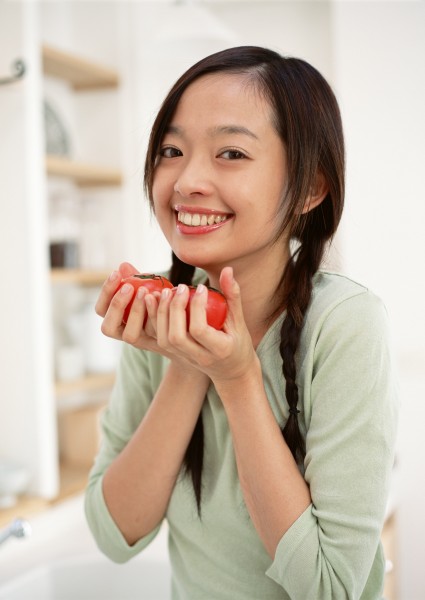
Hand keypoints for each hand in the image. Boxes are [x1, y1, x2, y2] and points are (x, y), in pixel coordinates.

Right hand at [95, 263, 207, 378]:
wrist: (188, 329)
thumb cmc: (163, 304)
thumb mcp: (148, 290)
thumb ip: (136, 280)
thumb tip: (123, 265)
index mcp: (119, 320)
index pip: (101, 310)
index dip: (106, 292)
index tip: (116, 273)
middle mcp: (127, 333)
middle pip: (108, 327)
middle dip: (117, 305)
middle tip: (130, 287)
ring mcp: (143, 342)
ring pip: (130, 335)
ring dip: (135, 312)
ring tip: (147, 292)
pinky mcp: (160, 345)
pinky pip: (154, 333)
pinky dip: (157, 315)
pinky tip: (165, 298)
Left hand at [154, 267, 258, 385]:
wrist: (232, 371)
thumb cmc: (239, 342)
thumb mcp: (239, 321)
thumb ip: (233, 296)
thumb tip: (227, 269)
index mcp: (219, 349)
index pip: (199, 330)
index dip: (197, 307)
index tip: (201, 288)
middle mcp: (200, 357)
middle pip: (177, 336)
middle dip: (174, 309)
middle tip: (180, 287)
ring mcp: (186, 359)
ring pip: (165, 340)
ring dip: (161, 314)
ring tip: (166, 292)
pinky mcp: (176, 356)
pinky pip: (160, 340)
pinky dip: (156, 320)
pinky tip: (157, 301)